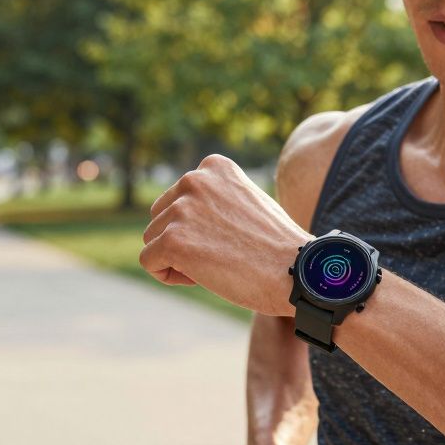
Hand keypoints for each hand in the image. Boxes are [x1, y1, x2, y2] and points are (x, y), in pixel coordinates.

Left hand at [140, 155, 310, 316]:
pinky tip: (201, 277)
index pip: (178, 199)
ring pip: (153, 240)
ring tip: (216, 265)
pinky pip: (149, 262)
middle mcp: (194, 180)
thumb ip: (214, 199)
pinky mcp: (173, 240)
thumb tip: (179, 216)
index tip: (229, 238)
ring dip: (176, 259)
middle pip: (160, 218)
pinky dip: (168, 275)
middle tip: (222, 255)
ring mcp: (182, 209)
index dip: (197, 227)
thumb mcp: (246, 203)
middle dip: (182, 241)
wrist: (296, 272)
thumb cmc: (276, 247)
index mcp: (213, 166)